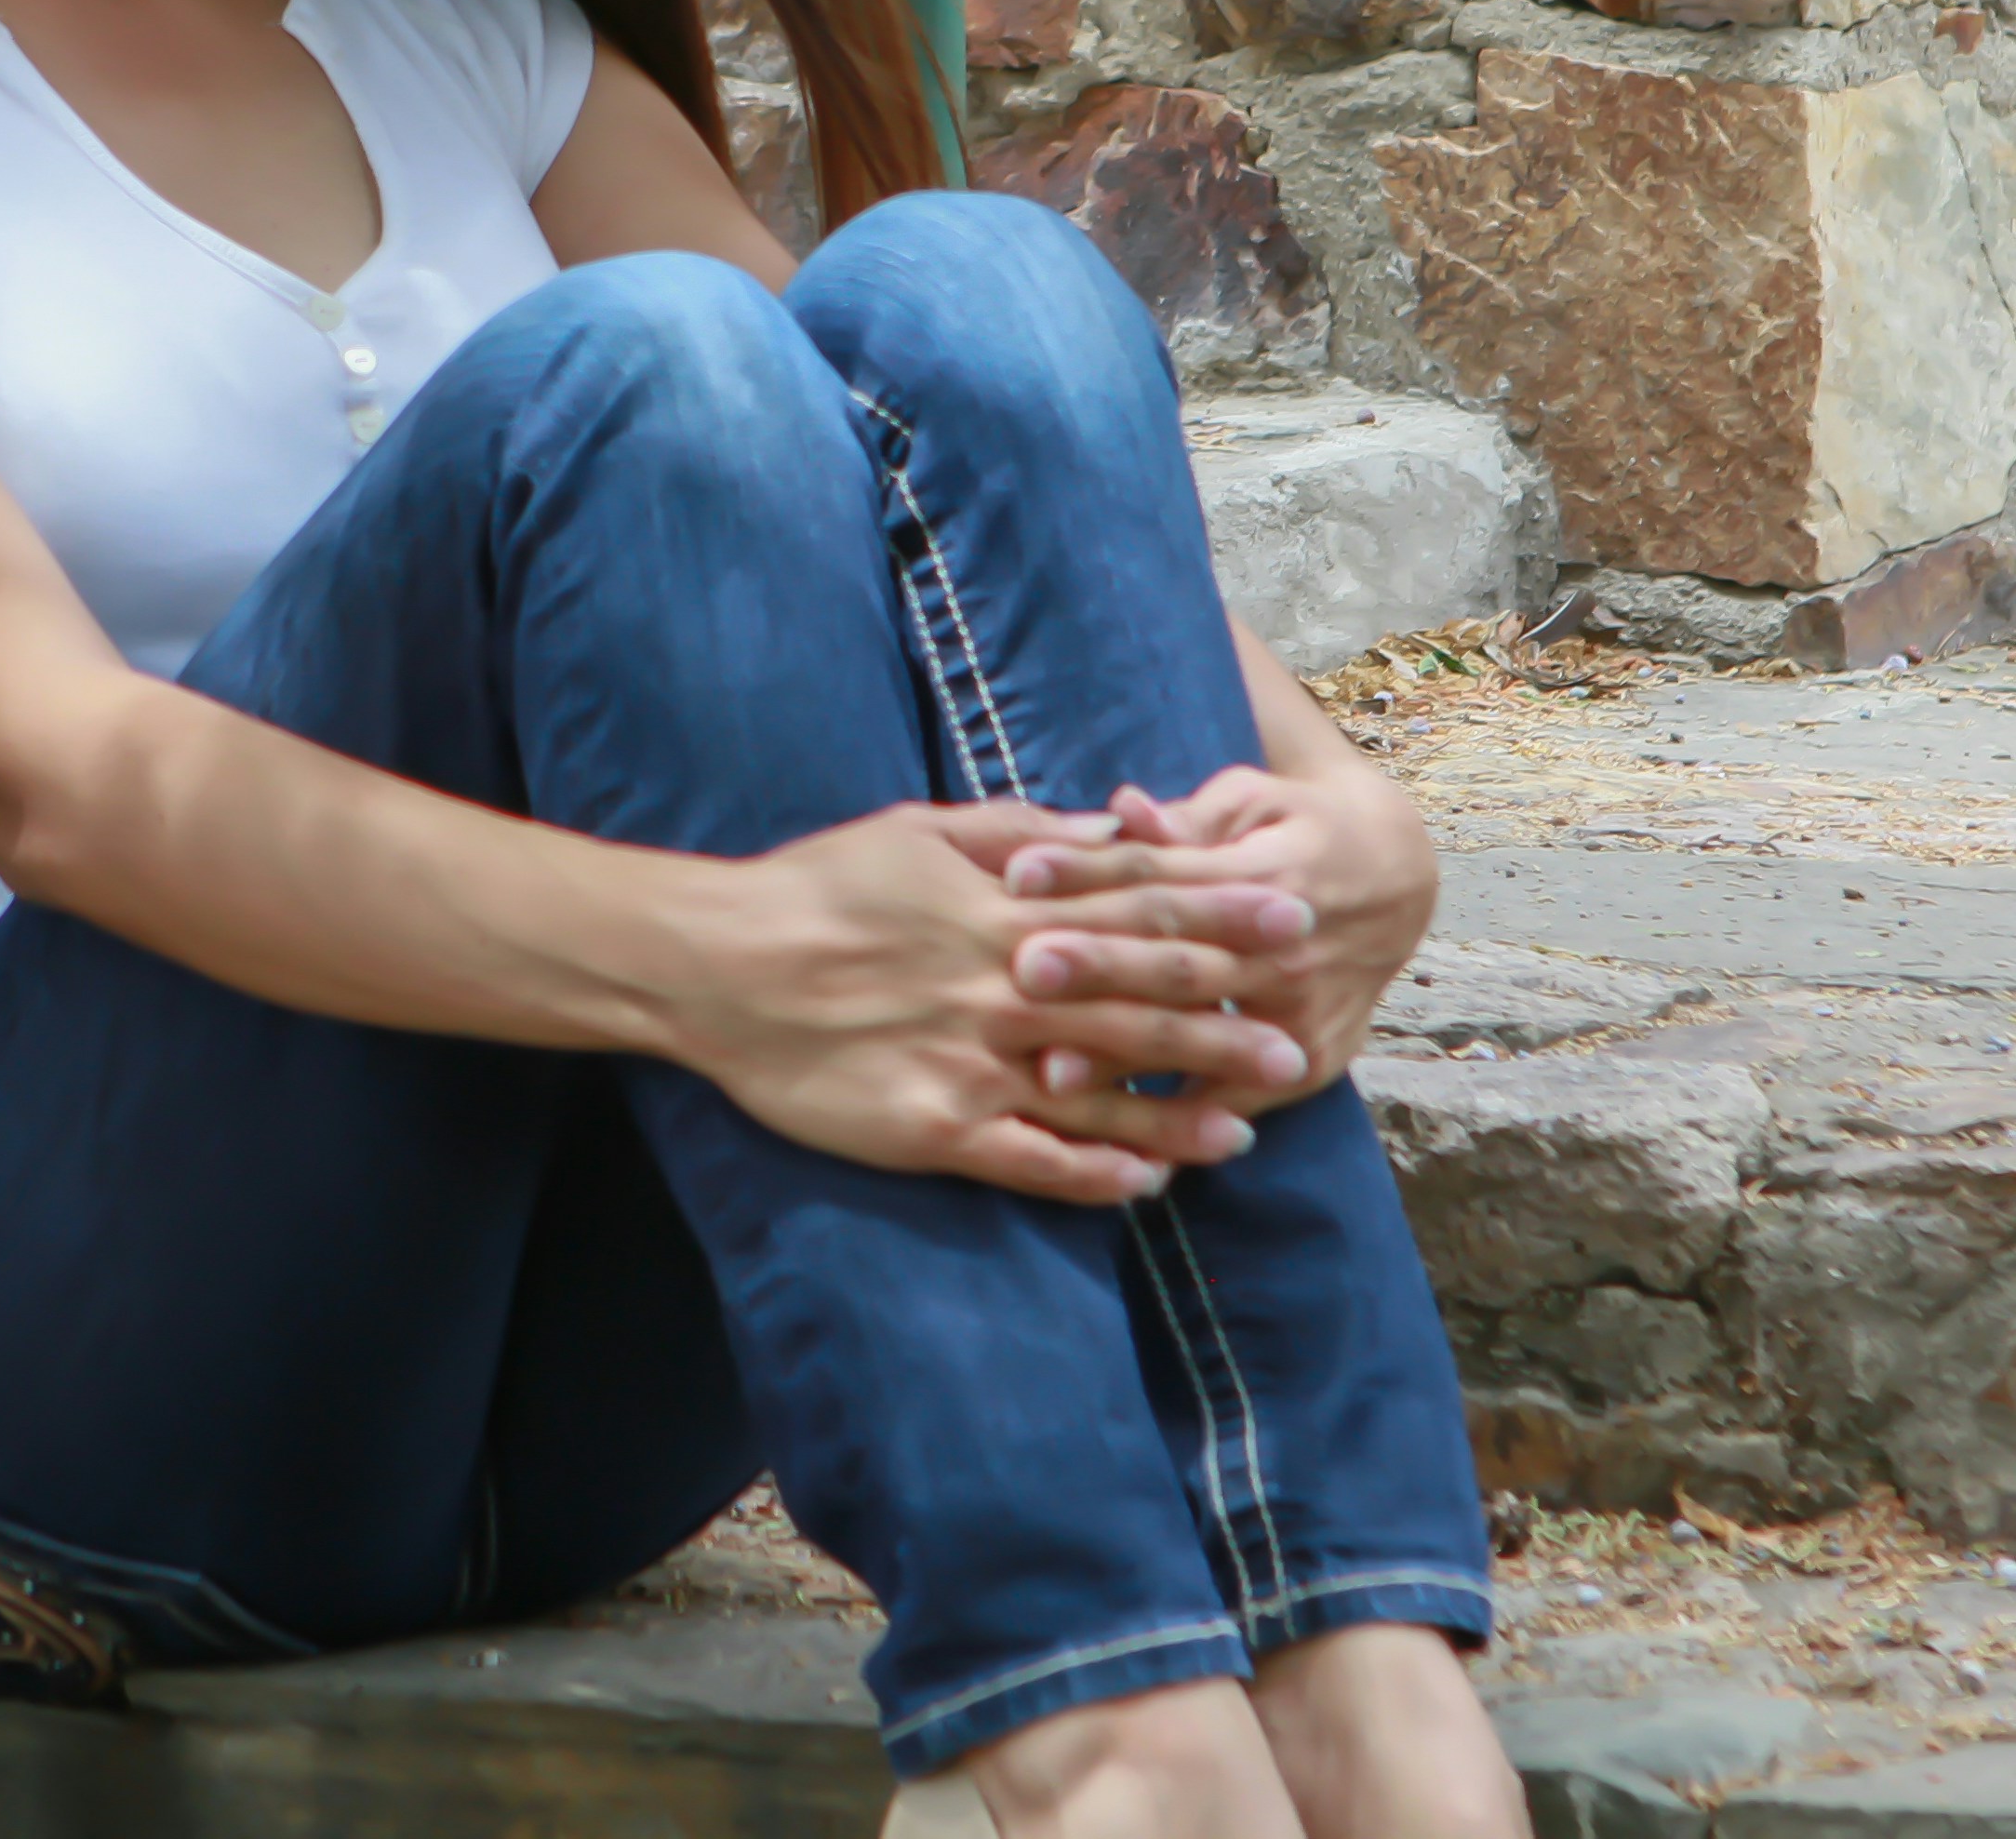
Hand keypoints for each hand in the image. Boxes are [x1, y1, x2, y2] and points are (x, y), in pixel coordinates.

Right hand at [669, 800, 1318, 1207]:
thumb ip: (1021, 834)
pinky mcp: (934, 1129)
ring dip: (1176, 1112)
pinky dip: (1091, 1175)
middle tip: (1299, 1039)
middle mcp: (1000, 988)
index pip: (1134, 913)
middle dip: (1223, 1023)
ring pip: (1096, 1094)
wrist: (717, 964)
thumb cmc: (815, 885)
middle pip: (1135, 1007)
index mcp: (1002, 912)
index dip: (1218, 919)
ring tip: (1248, 1127)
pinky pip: (1030, 1161)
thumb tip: (1109, 828)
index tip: (1291, 918)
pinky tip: (1144, 1187)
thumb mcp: (919, 831)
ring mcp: (970, 1064)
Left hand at [991, 753, 1437, 1114]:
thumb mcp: (1251, 803)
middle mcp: (1289, 951)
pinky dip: (1183, 1130)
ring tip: (1051, 1075)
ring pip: (1200, 1039)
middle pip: (1178, 961)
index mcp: (1268, 874)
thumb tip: (1123, 808)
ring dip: (1126, 1061)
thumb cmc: (1292, 828)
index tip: (1016, 874)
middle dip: (1101, 968)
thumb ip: (1186, 820)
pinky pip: (1237, 1104)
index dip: (1090, 874)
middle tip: (1023, 970)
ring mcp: (1302, 1016)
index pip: (1163, 877)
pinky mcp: (1308, 1064)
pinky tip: (1123, 1151)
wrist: (1394, 881)